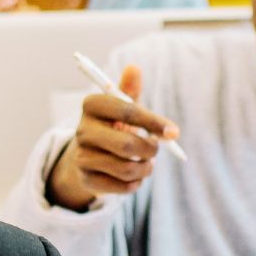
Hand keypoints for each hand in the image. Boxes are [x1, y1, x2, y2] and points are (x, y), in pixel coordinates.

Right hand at [45, 64, 181, 209]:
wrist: (89, 155)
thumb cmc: (113, 125)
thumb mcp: (121, 106)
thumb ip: (129, 90)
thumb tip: (135, 68)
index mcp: (91, 105)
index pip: (127, 111)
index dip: (154, 122)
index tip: (174, 133)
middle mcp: (81, 130)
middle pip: (127, 144)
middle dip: (150, 150)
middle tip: (156, 149)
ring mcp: (81, 157)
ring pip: (127, 168)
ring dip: (146, 168)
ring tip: (147, 163)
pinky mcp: (87, 180)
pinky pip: (122, 187)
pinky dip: (136, 183)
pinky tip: (135, 176)